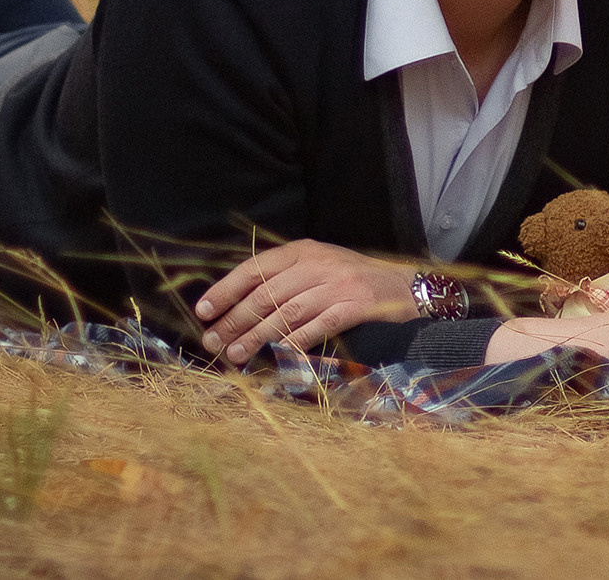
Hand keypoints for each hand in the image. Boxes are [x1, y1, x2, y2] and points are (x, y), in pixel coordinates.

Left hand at [193, 239, 420, 363]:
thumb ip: (285, 280)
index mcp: (304, 251)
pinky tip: (278, 357)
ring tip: (236, 354)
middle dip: (234, 320)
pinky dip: (294, 343)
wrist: (406, 286)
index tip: (203, 311)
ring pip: (286, 313)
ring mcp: (337, 284)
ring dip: (256, 337)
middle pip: (266, 294)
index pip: (255, 268)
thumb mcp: (319, 267)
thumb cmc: (354, 280)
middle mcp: (317, 263)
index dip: (226, 290)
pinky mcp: (355, 305)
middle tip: (213, 342)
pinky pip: (317, 327)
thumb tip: (239, 307)